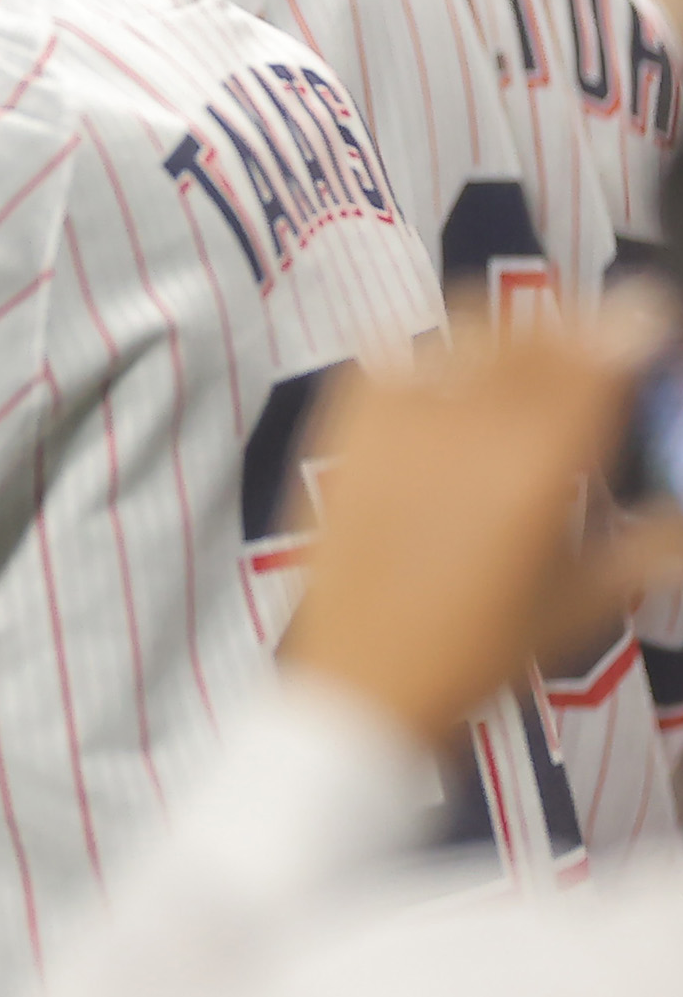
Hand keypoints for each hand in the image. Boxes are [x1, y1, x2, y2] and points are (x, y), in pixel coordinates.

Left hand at [281, 287, 682, 750]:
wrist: (361, 677)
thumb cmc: (477, 649)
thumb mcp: (582, 601)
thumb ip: (649, 544)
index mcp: (540, 472)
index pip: (595, 362)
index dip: (628, 329)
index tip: (646, 319)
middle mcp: (469, 432)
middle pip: (534, 334)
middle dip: (574, 328)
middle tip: (588, 351)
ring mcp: (398, 423)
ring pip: (465, 333)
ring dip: (506, 334)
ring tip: (522, 364)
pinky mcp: (347, 428)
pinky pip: (392, 355)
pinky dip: (429, 354)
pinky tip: (446, 383)